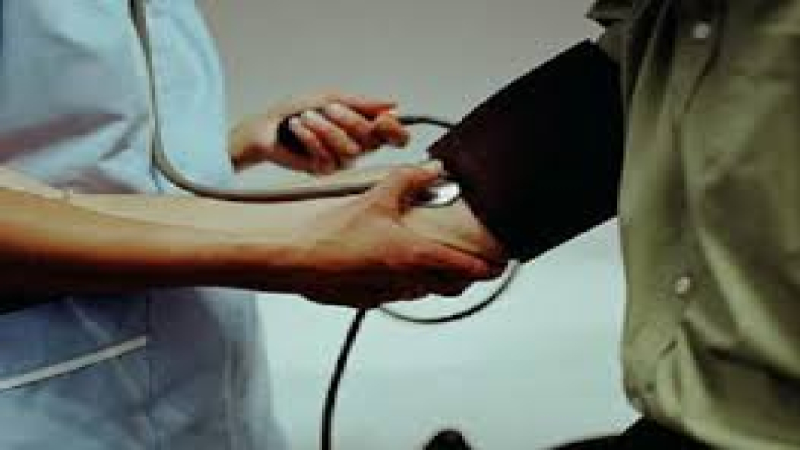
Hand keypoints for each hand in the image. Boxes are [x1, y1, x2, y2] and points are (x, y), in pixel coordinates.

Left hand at [230, 91, 409, 173]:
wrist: (266, 126)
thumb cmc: (296, 110)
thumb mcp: (330, 98)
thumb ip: (361, 103)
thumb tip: (392, 104)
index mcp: (364, 126)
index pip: (395, 137)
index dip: (395, 131)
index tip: (383, 120)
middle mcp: (357, 145)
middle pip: (371, 140)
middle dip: (349, 120)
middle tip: (329, 108)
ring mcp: (341, 160)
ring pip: (349, 150)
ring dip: (325, 128)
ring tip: (306, 117)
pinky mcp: (324, 170)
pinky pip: (326, 156)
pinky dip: (309, 137)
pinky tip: (297, 128)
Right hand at [287, 163, 502, 307]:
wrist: (297, 257)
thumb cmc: (334, 232)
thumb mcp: (377, 197)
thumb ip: (409, 181)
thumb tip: (432, 170)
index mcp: (415, 256)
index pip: (466, 269)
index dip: (487, 269)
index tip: (499, 266)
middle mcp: (406, 280)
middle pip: (450, 288)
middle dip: (465, 279)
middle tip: (472, 266)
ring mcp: (386, 293)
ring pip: (424, 293)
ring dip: (435, 282)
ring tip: (434, 264)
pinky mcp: (366, 299)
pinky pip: (397, 295)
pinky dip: (406, 285)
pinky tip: (394, 269)